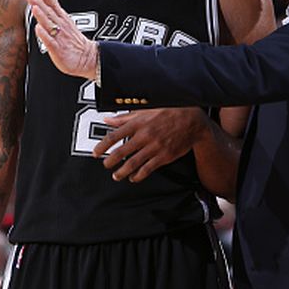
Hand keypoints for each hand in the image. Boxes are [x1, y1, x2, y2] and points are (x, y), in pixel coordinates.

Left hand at [26, 0, 97, 79]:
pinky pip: (50, 42)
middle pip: (50, 14)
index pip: (55, 7)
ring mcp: (59, 38)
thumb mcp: (67, 25)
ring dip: (42, 16)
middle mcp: (61, 28)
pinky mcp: (58, 50)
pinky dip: (44, 35)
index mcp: (64, 21)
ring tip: (35, 8)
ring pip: (49, 25)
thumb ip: (55, 15)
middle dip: (40, 4)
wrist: (88, 59)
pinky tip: (38, 29)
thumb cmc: (74, 43)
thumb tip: (45, 4)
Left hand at [93, 108, 207, 181]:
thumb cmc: (169, 113)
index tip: (96, 152)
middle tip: (105, 165)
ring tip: (116, 175)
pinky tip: (133, 178)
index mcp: (138, 123)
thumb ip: (125, 117)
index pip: (114, 136)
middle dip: (110, 161)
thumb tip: (108, 120)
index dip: (102, 146)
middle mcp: (145, 136)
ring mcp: (154, 147)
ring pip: (133, 163)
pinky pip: (147, 169)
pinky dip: (138, 175)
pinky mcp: (163, 157)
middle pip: (121, 152)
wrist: (192, 122)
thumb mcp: (146, 111)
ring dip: (122, 172)